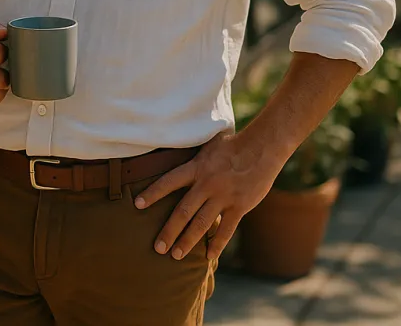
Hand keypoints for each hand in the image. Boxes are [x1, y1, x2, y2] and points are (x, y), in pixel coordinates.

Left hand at [134, 131, 284, 260]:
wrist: (262, 147)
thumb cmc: (233, 144)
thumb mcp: (207, 144)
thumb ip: (193, 154)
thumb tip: (173, 144)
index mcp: (197, 167)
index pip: (169, 181)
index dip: (153, 192)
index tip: (137, 204)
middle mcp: (207, 184)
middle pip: (183, 211)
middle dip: (169, 231)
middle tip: (157, 248)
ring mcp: (223, 197)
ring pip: (202, 224)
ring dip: (187, 241)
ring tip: (175, 255)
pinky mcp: (240, 206)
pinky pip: (226, 230)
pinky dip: (217, 244)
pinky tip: (208, 256)